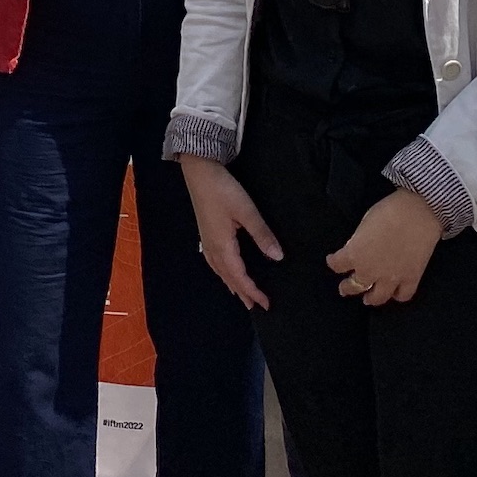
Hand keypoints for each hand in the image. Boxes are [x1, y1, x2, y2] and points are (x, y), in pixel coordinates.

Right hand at [180, 158, 280, 310]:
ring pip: (220, 271)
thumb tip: (278, 258)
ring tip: (241, 296)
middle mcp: (213, 248)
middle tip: (257, 306)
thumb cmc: (222, 189)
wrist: (199, 170)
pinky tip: (224, 270)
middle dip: (243, 293)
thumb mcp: (246, 211)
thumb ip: (262, 234)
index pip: (240, 277)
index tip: (267, 304)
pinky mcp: (206, 232)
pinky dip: (222, 272)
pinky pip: (214, 262)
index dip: (253, 291)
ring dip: (232, 284)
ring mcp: (207, 240)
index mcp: (223, 246)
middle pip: (228, 277)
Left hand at [327, 187, 443, 305]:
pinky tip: (395, 293)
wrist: (417, 213)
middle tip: (345, 289)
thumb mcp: (364, 224)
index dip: (333, 262)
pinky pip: (403, 295)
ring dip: (371, 298)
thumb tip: (358, 248)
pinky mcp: (411, 278)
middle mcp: (371, 271)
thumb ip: (358, 241)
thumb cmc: (388, 210)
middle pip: (355, 285)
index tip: (333, 260)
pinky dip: (398, 295)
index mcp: (355, 254)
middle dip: (348, 288)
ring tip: (368, 299)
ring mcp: (392, 278)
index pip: (337, 265)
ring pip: (378, 297)